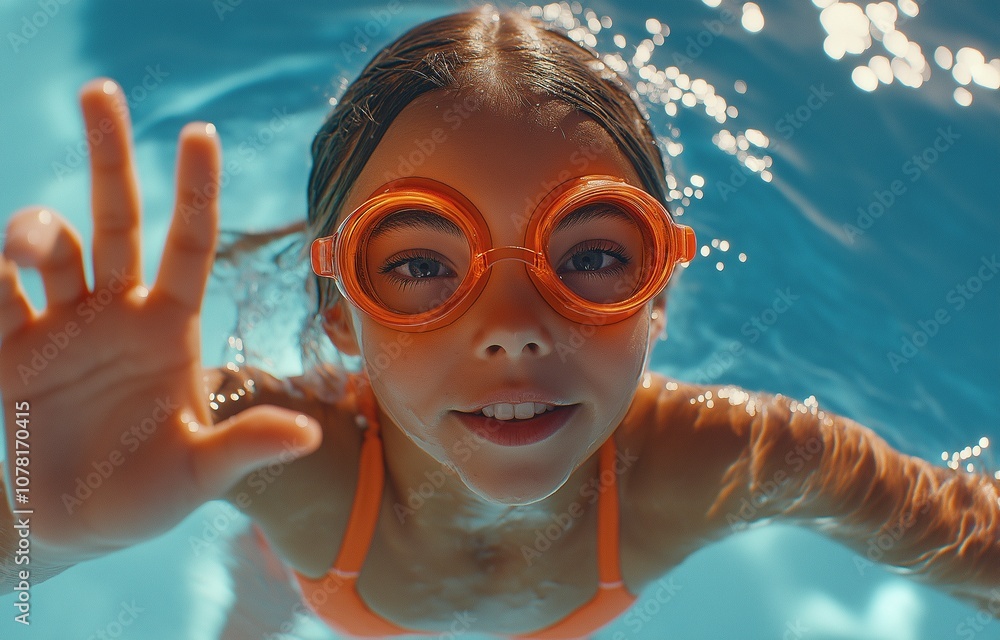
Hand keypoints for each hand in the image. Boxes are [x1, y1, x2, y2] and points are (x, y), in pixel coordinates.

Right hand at [0, 78, 320, 565]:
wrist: (80, 526)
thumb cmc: (152, 496)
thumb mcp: (203, 474)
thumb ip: (244, 446)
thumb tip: (309, 435)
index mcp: (172, 327)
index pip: (190, 243)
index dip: (196, 191)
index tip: (200, 132)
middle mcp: (120, 312)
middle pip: (117, 218)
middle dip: (109, 156)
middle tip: (100, 92)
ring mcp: (64, 326)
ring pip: (54, 251)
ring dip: (38, 231)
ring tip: (28, 241)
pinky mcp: (13, 352)